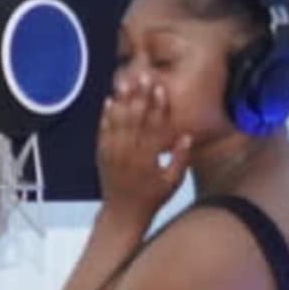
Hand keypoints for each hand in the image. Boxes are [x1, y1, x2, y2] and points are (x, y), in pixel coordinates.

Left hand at [94, 72, 195, 219]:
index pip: (154, 127)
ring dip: (122, 100)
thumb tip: (187, 134)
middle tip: (143, 76)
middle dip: (139, 96)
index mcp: (147, 159)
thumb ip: (180, 158)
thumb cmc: (152, 198)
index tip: (160, 88)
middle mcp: (128, 153)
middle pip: (134, 119)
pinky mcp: (102, 155)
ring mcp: (112, 153)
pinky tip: (109, 101)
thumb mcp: (172, 182)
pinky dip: (106, 116)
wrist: (122, 213)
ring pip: (117, 122)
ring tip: (126, 81)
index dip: (158, 107)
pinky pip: (103, 132)